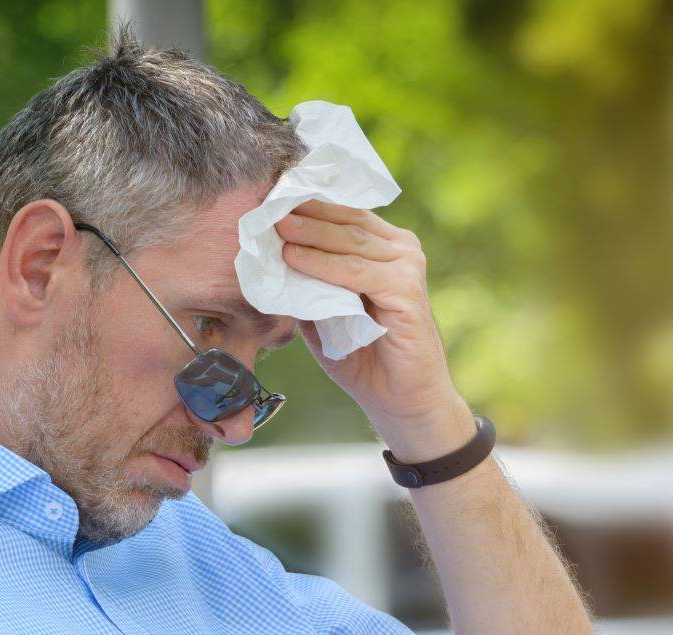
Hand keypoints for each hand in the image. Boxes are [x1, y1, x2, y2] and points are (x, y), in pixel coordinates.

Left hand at [274, 198, 468, 451]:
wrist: (402, 402)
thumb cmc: (364, 358)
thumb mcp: (325, 311)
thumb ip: (308, 281)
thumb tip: (268, 250)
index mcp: (384, 247)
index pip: (341, 213)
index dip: (305, 202)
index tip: (266, 193)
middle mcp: (401, 249)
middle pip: (345, 219)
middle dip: (303, 210)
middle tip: (264, 200)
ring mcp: (408, 267)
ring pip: (349, 241)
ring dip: (308, 232)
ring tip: (273, 225)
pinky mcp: (407, 290)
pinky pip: (356, 271)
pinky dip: (322, 265)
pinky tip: (293, 258)